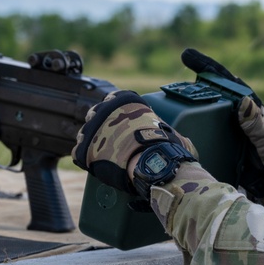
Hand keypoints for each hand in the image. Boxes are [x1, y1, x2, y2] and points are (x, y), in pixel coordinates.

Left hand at [72, 90, 195, 193]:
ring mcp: (93, 129)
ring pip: (86, 133)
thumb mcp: (172, 133)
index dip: (116, 113)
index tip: (121, 123)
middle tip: (112, 141)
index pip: (113, 99)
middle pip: (96, 115)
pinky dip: (87, 159)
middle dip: (102, 126)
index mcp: (125, 101)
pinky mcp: (85, 149)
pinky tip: (97, 165)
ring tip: (105, 156)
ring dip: (93, 142)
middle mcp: (105, 110)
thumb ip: (170, 132)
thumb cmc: (167, 147)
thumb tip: (183, 143)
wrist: (154, 163)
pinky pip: (80, 152)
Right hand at [181, 48, 263, 196]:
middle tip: (173, 77)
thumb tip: (241, 100)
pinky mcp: (217, 138)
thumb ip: (254, 121)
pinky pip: (201, 127)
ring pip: (202, 108)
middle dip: (191, 81)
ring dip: (186, 102)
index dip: (207, 67)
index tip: (187, 56)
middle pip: (209, 90)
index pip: (225, 80)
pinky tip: (175, 125)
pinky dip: (188, 125)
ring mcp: (224, 123)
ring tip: (168, 100)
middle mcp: (233, 109)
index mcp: (247, 102)